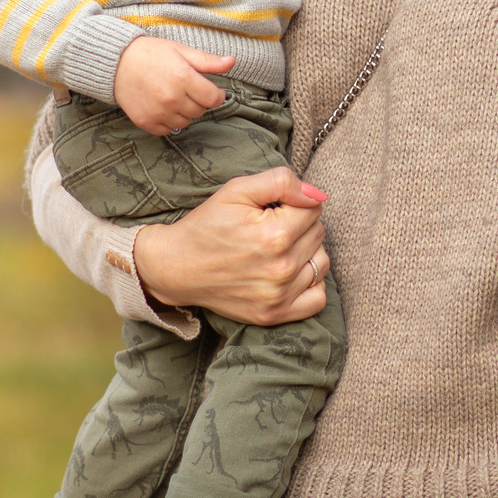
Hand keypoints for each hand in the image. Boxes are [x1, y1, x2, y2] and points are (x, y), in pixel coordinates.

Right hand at [113, 36, 234, 135]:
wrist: (116, 63)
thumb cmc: (150, 54)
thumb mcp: (181, 51)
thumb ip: (208, 61)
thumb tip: (232, 62)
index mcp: (183, 78)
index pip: (214, 99)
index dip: (216, 95)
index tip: (211, 90)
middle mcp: (172, 98)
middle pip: (200, 111)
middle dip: (198, 101)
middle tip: (186, 89)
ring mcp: (158, 112)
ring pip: (186, 122)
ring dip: (184, 112)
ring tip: (173, 96)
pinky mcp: (146, 122)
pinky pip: (168, 130)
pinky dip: (169, 121)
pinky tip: (162, 106)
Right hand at [129, 166, 332, 323]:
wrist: (177, 267)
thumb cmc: (207, 225)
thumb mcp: (237, 190)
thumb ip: (281, 182)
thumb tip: (317, 195)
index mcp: (275, 234)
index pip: (313, 208)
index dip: (292, 203)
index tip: (270, 210)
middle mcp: (281, 268)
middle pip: (318, 233)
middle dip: (298, 224)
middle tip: (268, 227)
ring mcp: (279, 295)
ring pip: (321, 262)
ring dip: (306, 251)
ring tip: (278, 249)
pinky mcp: (274, 315)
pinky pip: (318, 299)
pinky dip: (310, 284)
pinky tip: (290, 273)